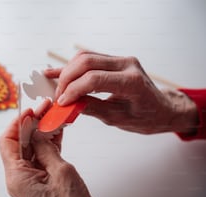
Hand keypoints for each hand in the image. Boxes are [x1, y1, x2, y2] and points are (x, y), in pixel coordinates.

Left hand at [0, 101, 92, 196]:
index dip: (17, 123)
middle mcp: (19, 178)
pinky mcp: (40, 181)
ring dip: (41, 133)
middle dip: (32, 124)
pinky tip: (56, 132)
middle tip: (45, 111)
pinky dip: (48, 144)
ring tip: (53, 118)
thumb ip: (47, 149)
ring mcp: (30, 180)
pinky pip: (41, 157)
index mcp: (17, 177)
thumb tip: (38, 133)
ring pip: (31, 149)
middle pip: (19, 143)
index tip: (29, 111)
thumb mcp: (61, 172)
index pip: (7, 141)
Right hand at [44, 51, 197, 133]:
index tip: (61, 103)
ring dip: (67, 71)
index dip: (73, 90)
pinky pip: (89, 59)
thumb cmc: (146, 117)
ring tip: (57, 88)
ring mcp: (121, 60)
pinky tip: (57, 72)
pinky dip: (72, 67)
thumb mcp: (118, 118)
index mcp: (132, 82)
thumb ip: (92, 108)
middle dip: (66, 79)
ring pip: (85, 56)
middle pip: (86, 62)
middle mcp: (127, 64)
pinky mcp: (115, 61)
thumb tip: (68, 104)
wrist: (161, 109)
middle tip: (58, 97)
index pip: (94, 79)